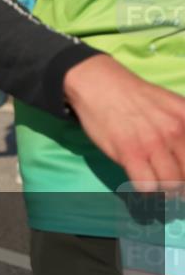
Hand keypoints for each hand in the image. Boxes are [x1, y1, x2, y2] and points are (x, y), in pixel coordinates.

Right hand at [65, 54, 184, 191]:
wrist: (99, 84)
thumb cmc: (134, 96)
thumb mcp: (173, 105)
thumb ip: (184, 127)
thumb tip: (183, 155)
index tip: (181, 174)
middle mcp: (177, 133)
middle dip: (181, 186)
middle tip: (174, 187)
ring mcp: (153, 144)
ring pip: (172, 184)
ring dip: (165, 190)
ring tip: (157, 185)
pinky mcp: (130, 153)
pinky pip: (146, 186)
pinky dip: (145, 190)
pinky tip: (140, 181)